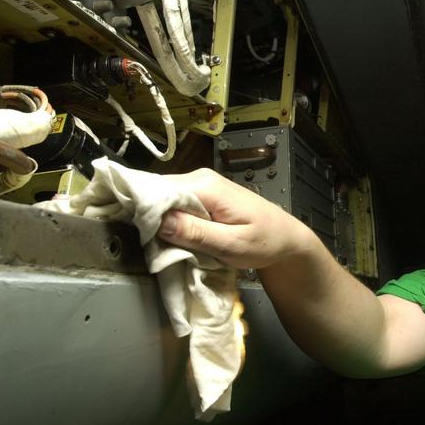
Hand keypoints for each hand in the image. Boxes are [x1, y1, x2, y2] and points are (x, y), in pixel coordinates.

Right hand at [157, 168, 314, 268]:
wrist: (286, 238)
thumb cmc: (265, 242)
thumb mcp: (231, 244)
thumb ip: (195, 232)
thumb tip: (158, 221)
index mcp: (206, 186)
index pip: (157, 191)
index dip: (144, 213)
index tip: (139, 236)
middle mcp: (200, 178)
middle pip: (157, 193)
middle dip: (150, 218)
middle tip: (151, 246)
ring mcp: (200, 185)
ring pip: (163, 200)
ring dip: (160, 222)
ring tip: (164, 245)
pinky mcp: (201, 195)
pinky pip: (175, 205)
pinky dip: (171, 222)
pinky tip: (176, 238)